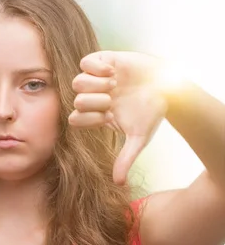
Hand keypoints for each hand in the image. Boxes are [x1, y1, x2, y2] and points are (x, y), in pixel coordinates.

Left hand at [68, 51, 169, 184]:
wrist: (168, 87)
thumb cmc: (152, 113)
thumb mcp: (139, 138)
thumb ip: (126, 159)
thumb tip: (118, 184)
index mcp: (96, 114)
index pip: (75, 118)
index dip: (88, 118)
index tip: (108, 116)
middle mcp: (93, 97)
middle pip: (76, 100)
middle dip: (95, 101)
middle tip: (113, 98)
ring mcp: (96, 79)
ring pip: (77, 82)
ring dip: (96, 85)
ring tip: (114, 85)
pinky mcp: (103, 60)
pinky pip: (85, 62)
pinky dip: (96, 67)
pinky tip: (113, 72)